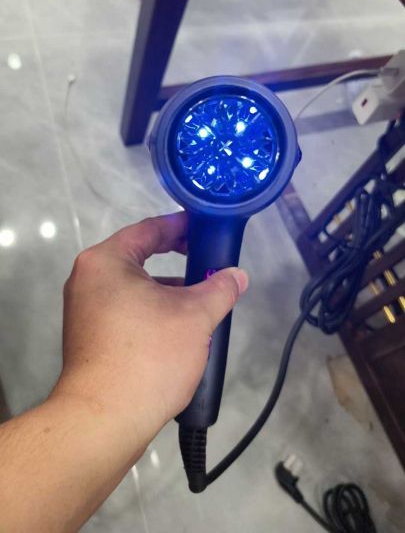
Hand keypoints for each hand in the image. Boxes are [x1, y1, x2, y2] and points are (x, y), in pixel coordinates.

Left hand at [56, 212, 247, 445]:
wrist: (105, 420)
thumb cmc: (149, 355)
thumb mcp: (195, 317)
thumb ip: (220, 289)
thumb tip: (238, 276)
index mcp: (106, 261)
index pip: (149, 229)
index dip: (181, 227)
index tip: (206, 228)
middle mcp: (87, 279)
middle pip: (139, 258)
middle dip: (177, 262)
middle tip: (209, 264)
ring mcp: (84, 310)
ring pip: (133, 288)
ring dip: (166, 291)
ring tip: (200, 303)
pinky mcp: (88, 338)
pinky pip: (124, 311)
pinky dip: (150, 312)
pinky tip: (177, 331)